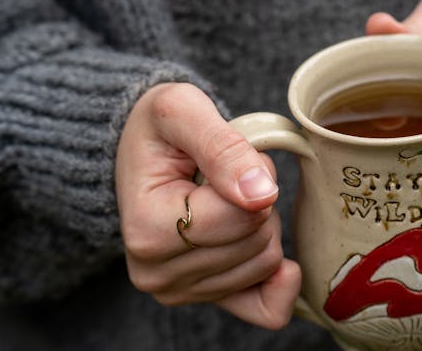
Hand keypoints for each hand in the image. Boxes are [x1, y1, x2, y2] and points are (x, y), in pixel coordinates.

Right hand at [115, 82, 300, 328]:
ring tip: (225, 198)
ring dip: (261, 224)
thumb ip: (223, 147)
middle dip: (259, 201)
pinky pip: (267, 310)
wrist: (141, 151)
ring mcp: (179, 291)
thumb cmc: (160, 129)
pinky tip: (267, 245)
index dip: (253, 176)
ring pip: (265, 264)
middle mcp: (157, 271)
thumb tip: (261, 195)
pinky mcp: (203, 299)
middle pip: (258, 243)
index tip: (226, 156)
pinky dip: (279, 281)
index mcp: (148, 228)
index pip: (243, 215)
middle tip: (226, 176)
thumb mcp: (183, 110)